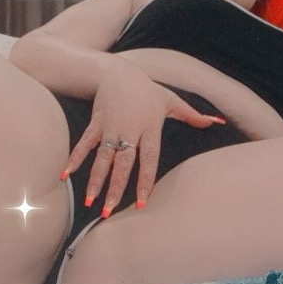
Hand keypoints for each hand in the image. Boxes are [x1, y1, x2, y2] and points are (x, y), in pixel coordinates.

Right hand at [60, 62, 223, 215]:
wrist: (119, 72)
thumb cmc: (148, 89)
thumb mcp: (171, 100)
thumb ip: (193, 115)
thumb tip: (218, 122)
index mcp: (150, 128)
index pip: (148, 159)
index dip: (144, 181)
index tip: (141, 203)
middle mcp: (129, 130)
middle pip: (122, 163)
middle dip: (116, 188)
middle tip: (109, 211)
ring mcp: (110, 127)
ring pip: (102, 157)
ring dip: (95, 179)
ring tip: (90, 201)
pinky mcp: (96, 123)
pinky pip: (84, 143)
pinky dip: (75, 158)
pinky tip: (65, 175)